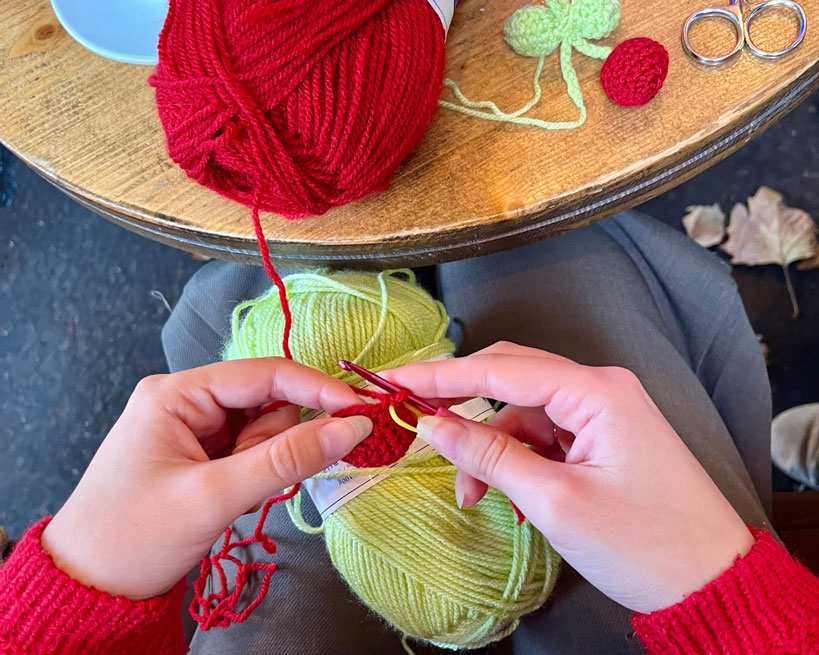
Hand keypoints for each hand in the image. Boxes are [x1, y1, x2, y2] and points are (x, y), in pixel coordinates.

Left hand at [42, 358, 370, 600]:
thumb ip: (287, 460)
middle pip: (266, 401)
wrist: (87, 588)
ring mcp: (191, 426)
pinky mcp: (199, 452)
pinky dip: (256, 471)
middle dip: (276, 442)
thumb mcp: (214, 497)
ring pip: (262, 428)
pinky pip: (249, 449)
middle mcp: (185, 399)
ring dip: (265, 461)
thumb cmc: (135, 537)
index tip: (360, 411)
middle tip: (253, 483)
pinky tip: (233, 495)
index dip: (316, 389)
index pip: (264, 374)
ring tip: (233, 496)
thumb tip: (353, 428)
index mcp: (177, 393)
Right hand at [387, 342, 754, 613]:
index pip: (501, 369)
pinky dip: (515, 461)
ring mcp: (601, 414)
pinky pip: (542, 437)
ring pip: (521, 414)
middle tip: (415, 425)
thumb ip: (489, 455)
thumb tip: (431, 425)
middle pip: (510, 379)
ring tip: (472, 493)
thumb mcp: (554, 501)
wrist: (711, 583)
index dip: (440, 375)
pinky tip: (503, 495)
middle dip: (462, 407)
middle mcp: (599, 389)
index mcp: (596, 391)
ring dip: (489, 448)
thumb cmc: (643, 544)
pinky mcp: (600, 439)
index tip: (394, 380)